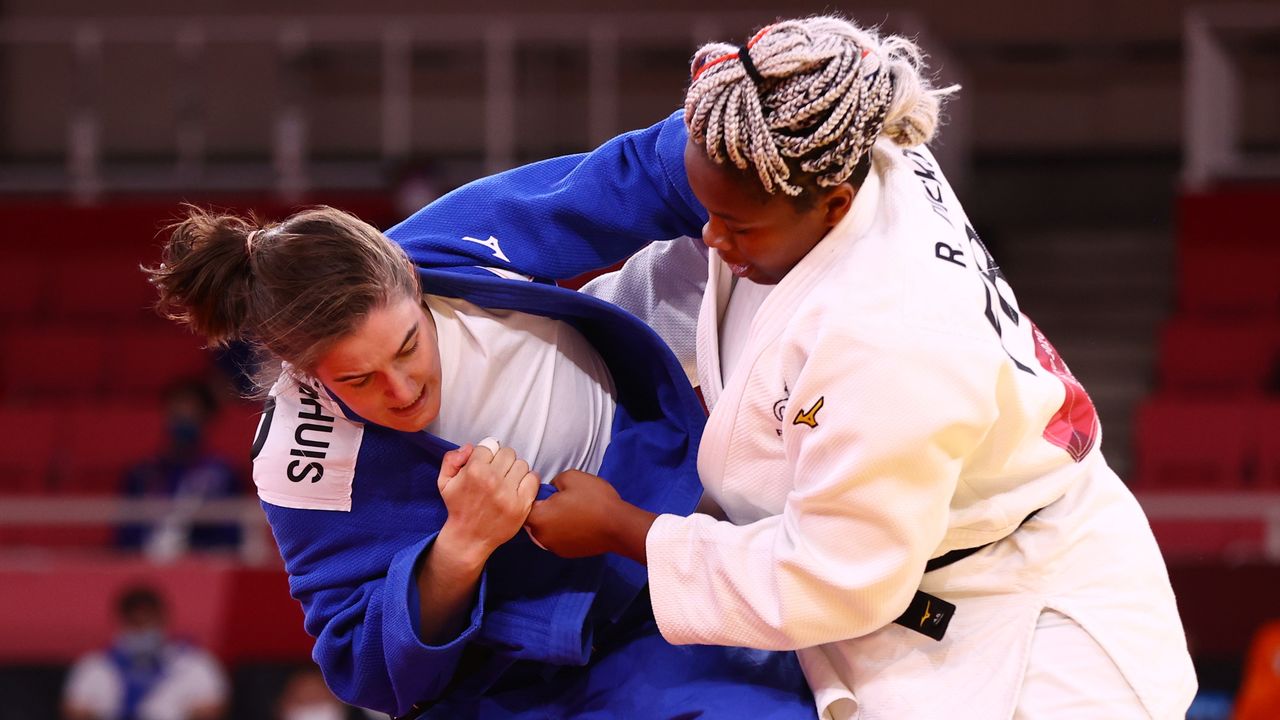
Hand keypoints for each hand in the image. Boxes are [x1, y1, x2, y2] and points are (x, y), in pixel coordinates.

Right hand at [436, 441, 539, 562]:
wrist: (469, 537)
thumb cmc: (458, 508)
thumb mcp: (444, 482)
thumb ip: (452, 459)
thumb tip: (470, 447)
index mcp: (473, 471)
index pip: (489, 445)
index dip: (487, 454)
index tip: (485, 464)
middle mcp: (492, 480)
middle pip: (508, 452)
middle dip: (501, 460)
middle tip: (497, 473)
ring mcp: (508, 493)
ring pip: (521, 464)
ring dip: (515, 471)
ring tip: (507, 481)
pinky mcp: (521, 505)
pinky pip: (533, 478)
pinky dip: (528, 480)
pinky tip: (518, 487)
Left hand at [524, 470, 655, 562]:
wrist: (618, 526)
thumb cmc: (594, 500)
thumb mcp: (571, 476)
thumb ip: (553, 481)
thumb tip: (551, 489)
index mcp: (538, 517)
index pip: (521, 505)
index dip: (531, 495)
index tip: (543, 490)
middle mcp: (541, 536)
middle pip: (532, 520)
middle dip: (542, 509)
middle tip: (559, 499)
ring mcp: (554, 547)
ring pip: (545, 530)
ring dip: (552, 521)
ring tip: (569, 511)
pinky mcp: (567, 553)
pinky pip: (557, 539)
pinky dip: (563, 531)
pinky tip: (577, 523)